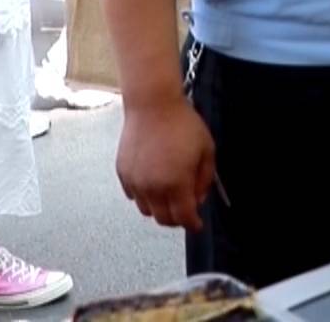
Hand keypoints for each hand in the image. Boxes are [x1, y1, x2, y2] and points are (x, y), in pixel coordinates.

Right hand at [117, 98, 216, 232]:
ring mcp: (135, 182)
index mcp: (176, 184)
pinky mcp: (123, 173)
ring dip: (159, 208)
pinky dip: (144, 196)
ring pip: (146, 210)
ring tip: (169, 194)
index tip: (197, 225)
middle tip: (185, 210)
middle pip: (163, 219)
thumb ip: (205, 179)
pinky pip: (133, 196)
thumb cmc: (183, 124)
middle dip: (176, 220)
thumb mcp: (206, 150)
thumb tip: (198, 198)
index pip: (183, 218)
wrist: (153, 105)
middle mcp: (153, 188)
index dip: (192, 225)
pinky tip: (154, 182)